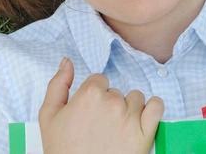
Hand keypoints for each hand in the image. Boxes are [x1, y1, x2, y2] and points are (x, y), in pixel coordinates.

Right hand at [39, 57, 164, 153]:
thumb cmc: (62, 150)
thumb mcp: (48, 116)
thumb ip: (58, 84)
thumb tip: (67, 61)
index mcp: (90, 94)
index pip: (99, 81)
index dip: (93, 96)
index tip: (89, 113)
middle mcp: (112, 101)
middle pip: (116, 92)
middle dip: (109, 104)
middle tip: (100, 126)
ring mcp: (130, 117)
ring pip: (136, 98)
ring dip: (129, 108)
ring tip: (118, 128)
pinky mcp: (145, 133)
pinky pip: (157, 107)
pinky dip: (152, 109)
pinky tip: (143, 119)